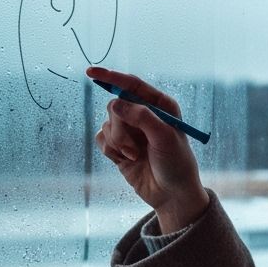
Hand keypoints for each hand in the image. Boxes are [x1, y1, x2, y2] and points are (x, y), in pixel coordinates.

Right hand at [88, 66, 209, 229]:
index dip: (111, 76)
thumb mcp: (164, 137)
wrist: (172, 195)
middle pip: (115, 105)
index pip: (132, 84)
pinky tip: (127, 161)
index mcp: (160, 105)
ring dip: (119, 143)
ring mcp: (130, 131)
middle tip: (134, 147)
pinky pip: (101, 139)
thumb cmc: (176, 163)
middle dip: (120, 127)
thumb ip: (142, 117)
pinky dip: (111, 150)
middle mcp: (144, 114)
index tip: (91, 72)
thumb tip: (116, 103)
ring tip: (136, 157)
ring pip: (106, 124)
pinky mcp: (119, 147)